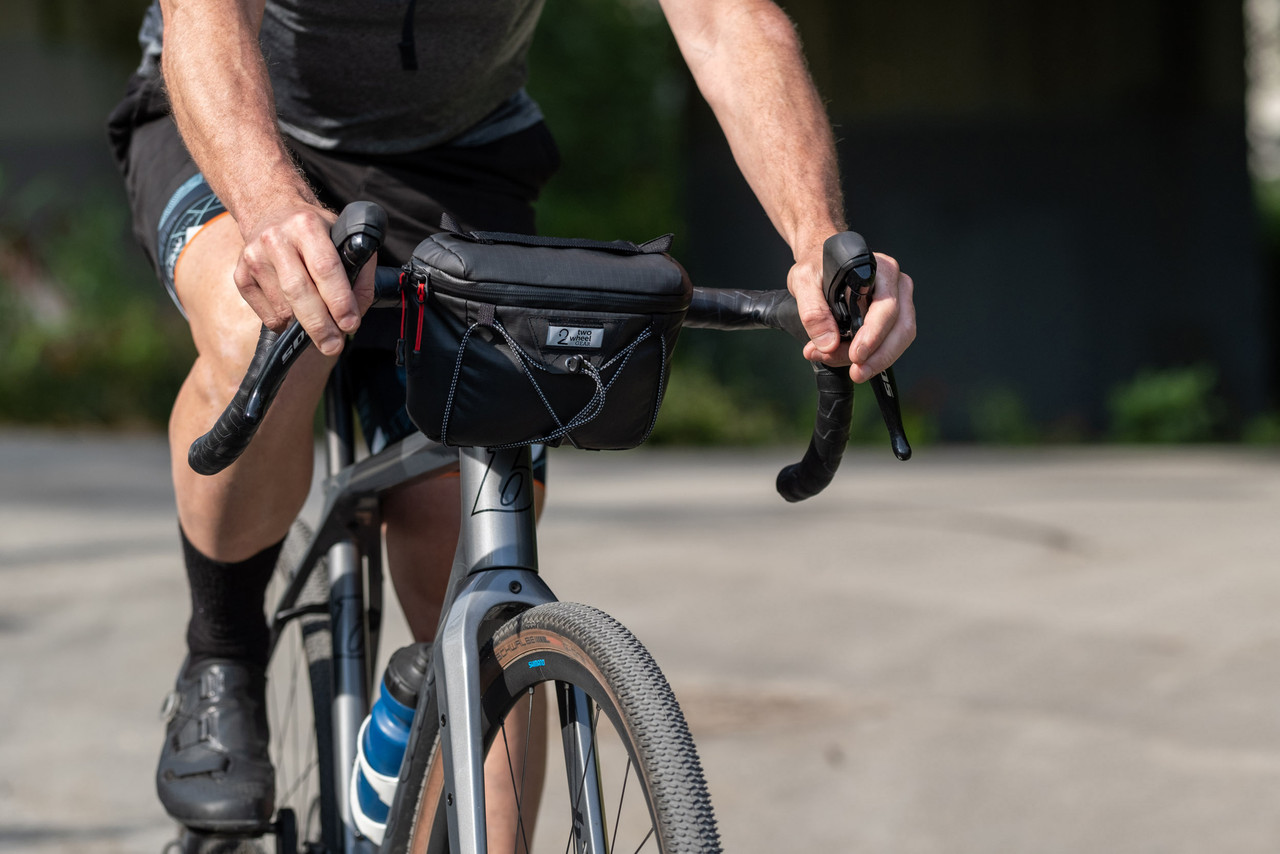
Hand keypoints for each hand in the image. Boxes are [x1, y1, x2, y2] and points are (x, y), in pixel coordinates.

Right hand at [232, 202, 371, 355]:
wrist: (270, 210)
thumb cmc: (313, 229)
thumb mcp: (342, 235)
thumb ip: (359, 268)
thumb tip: (358, 309)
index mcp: (306, 225)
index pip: (325, 268)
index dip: (339, 300)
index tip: (350, 323)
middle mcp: (276, 239)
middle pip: (299, 292)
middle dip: (320, 325)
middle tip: (334, 346)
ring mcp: (253, 258)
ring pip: (284, 309)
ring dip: (305, 324)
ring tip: (320, 321)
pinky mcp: (241, 276)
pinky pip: (268, 316)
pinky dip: (287, 322)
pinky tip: (295, 309)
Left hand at [790, 244, 915, 382]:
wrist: (819, 262)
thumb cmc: (815, 267)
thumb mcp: (803, 282)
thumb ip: (813, 311)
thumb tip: (828, 343)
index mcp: (879, 269)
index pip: (886, 307)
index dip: (873, 335)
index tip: (856, 355)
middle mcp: (895, 283)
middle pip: (901, 326)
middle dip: (879, 356)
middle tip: (857, 373)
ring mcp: (898, 299)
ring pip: (901, 337)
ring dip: (878, 359)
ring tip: (852, 371)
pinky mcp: (893, 316)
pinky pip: (892, 341)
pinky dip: (874, 356)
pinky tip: (852, 361)